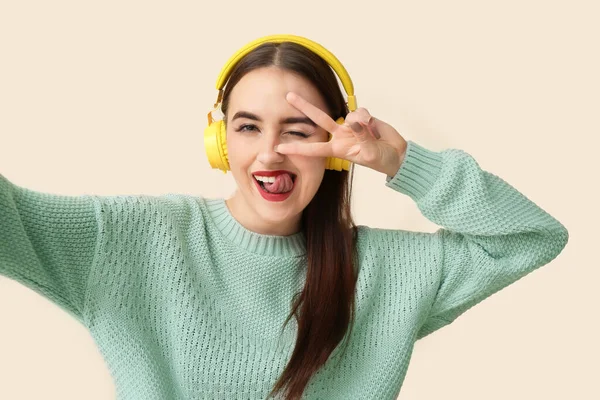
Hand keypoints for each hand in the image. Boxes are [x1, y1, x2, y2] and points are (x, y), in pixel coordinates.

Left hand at [275, 92, 407, 176]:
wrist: (397, 154)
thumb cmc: (380, 160)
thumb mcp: (369, 153)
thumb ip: (361, 136)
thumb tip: (353, 119)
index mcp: (338, 149)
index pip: (314, 148)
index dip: (297, 147)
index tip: (280, 147)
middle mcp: (341, 135)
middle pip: (319, 119)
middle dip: (304, 107)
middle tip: (288, 96)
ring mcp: (351, 125)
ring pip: (347, 114)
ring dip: (361, 124)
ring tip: (373, 136)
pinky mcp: (363, 117)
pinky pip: (362, 112)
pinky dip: (369, 120)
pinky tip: (375, 128)